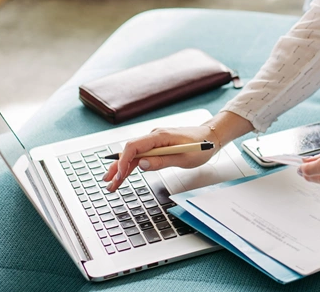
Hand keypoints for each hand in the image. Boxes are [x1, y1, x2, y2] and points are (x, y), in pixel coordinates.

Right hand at [101, 111, 252, 191]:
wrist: (211, 137)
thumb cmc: (201, 146)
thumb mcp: (184, 157)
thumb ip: (162, 161)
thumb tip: (142, 165)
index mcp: (160, 136)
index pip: (134, 146)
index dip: (124, 161)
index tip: (119, 176)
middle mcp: (154, 135)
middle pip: (130, 151)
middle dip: (118, 167)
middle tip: (109, 183)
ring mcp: (155, 140)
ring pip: (134, 154)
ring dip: (122, 168)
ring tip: (112, 183)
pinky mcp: (157, 145)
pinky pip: (141, 155)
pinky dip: (132, 165)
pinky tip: (124, 174)